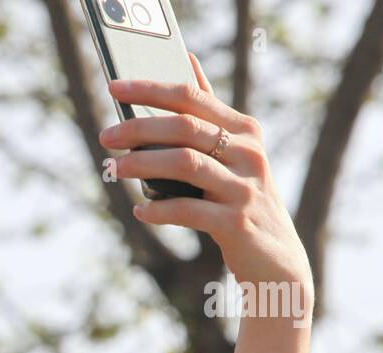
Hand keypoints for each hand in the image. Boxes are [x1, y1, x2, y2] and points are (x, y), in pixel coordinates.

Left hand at [99, 52, 314, 305]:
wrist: (276, 259)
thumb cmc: (242, 200)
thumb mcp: (233, 154)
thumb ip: (210, 113)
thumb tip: (187, 62)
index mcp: (244, 130)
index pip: (192, 97)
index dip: (150, 89)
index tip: (114, 87)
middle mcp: (248, 153)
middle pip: (185, 127)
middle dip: (139, 128)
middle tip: (106, 136)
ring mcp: (244, 188)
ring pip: (185, 164)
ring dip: (143, 164)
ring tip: (116, 169)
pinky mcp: (236, 223)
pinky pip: (188, 210)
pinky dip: (159, 210)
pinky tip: (140, 212)